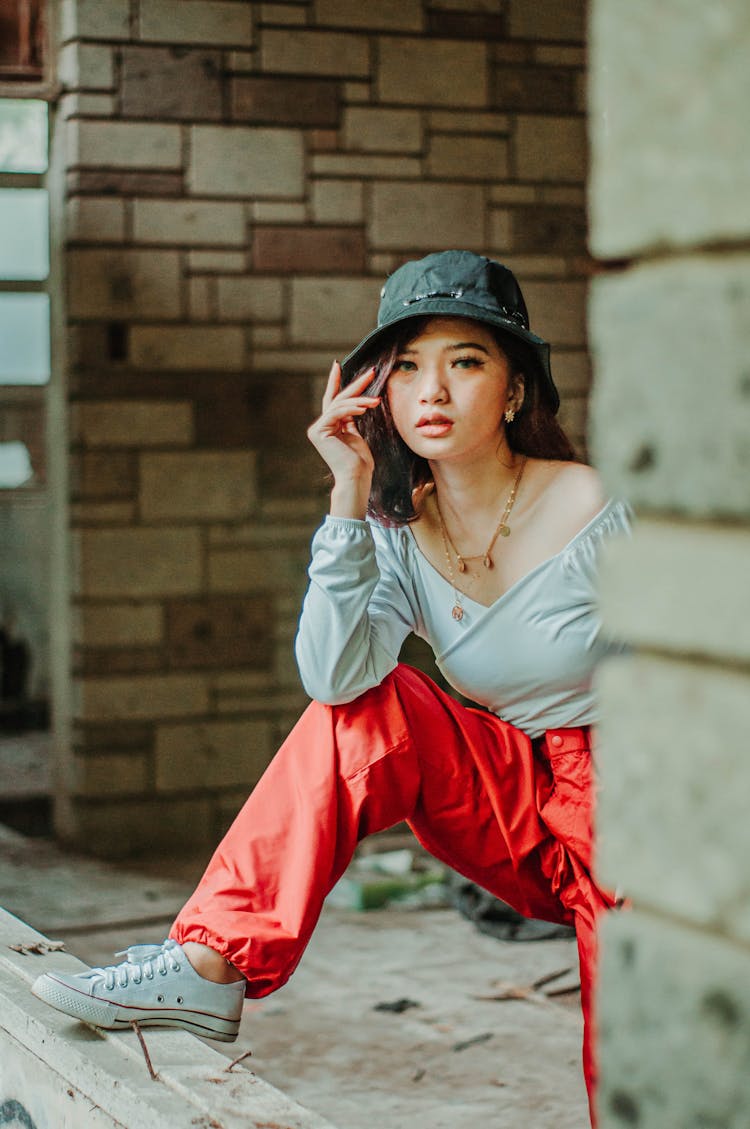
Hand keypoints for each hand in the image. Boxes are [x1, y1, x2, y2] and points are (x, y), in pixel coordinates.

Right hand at [307, 362, 379, 515]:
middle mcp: (320, 427)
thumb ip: (351, 419)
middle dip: (356, 385)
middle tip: (372, 372)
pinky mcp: (319, 431)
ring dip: (360, 400)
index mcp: (328, 427)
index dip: (336, 382)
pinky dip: (352, 408)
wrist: (356, 478)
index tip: (338, 364)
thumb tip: (356, 403)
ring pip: (340, 405)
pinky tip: (366, 407)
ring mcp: (317, 429)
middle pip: (338, 399)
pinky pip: (337, 412)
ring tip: (376, 400)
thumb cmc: (360, 462)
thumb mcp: (356, 435)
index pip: (334, 401)